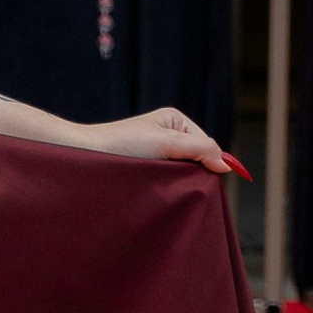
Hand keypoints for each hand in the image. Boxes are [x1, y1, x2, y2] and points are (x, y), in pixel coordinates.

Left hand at [74, 106, 242, 177]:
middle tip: (185, 186)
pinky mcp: (146, 168)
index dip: (210, 162)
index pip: (206, 145)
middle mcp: (167, 133)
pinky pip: (168, 179)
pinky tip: (161, 192)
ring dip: (179, 182)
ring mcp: (157, 151)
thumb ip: (200, 150)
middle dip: (194, 173)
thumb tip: (227, 165)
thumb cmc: (122, 145)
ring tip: (167, 187)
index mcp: (175, 120)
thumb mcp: (166, 143)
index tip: (212, 179)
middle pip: (196, 159)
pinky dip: (168, 186)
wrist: (85, 155)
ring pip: (182, 171)